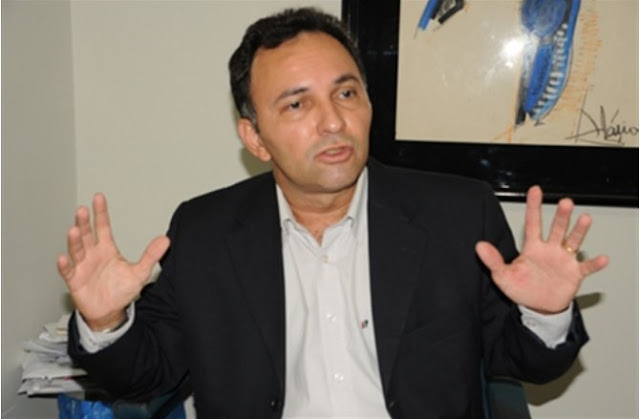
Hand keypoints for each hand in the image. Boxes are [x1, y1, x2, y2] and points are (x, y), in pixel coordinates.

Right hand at [57, 193, 169, 330]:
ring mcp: (83, 266)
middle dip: (84, 222)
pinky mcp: (75, 280)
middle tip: (82, 210)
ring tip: (74, 230)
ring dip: (74, 240)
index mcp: (107, 249)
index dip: (100, 212)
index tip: (98, 197)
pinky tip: (63, 258)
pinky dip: (65, 265)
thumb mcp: (140, 272)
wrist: (109, 312)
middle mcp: (93, 254)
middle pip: (87, 235)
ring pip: (77, 250)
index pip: (103, 227)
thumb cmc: (121, 290)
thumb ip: (151, 255)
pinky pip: (68, 271)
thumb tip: (165, 240)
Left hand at [475, 186, 608, 313]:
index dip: (533, 207)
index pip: (532, 223)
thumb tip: (479, 246)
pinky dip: (594, 264)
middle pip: (557, 229)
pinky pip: (586, 267)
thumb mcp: (503, 275)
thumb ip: (493, 260)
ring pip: (573, 242)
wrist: (538, 307)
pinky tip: (603, 258)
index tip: (536, 189)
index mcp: (532, 247)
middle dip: (561, 216)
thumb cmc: (521, 288)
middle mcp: (550, 250)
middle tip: (565, 202)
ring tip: (585, 219)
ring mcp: (564, 260)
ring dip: (579, 231)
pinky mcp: (574, 274)